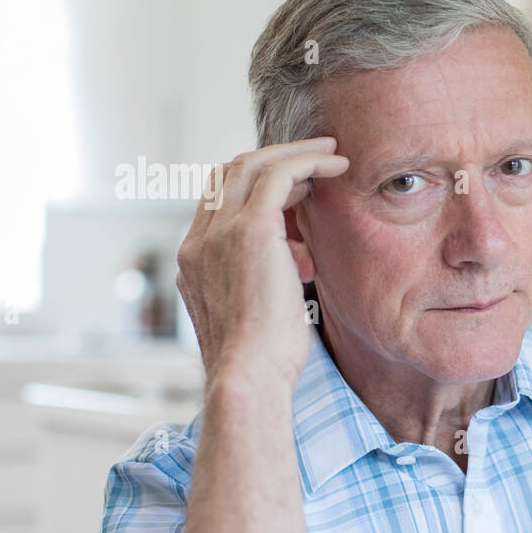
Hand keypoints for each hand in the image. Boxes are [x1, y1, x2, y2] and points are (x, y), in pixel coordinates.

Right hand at [176, 137, 349, 391]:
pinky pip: (278, 175)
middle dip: (275, 159)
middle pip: (230, 173)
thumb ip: (266, 280)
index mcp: (195, 261)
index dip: (257, 185)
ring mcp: (220, 233)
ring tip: (332, 154)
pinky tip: (337, 165)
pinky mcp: (251, 231)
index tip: (297, 188)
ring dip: (296, 154)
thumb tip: (295, 264)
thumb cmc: (263, 362)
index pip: (219, 201)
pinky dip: (307, 162)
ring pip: (252, 165)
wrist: (248, 378)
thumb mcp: (257, 313)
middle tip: (317, 156)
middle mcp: (199, 241)